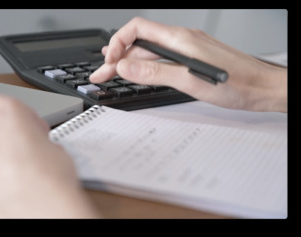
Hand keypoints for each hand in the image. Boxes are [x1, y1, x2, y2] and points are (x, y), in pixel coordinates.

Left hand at [0, 95, 98, 217]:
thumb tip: (37, 151)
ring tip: (13, 174)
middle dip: (1, 136)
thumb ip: (38, 142)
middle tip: (22, 152)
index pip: (12, 108)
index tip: (34, 133)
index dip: (27, 123)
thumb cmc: (47, 181)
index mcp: (3, 109)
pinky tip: (2, 188)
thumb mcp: (57, 149)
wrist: (33, 215)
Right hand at [90, 17, 286, 112]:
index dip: (118, 43)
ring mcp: (186, 48)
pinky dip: (144, 64)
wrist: (264, 87)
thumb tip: (125, 66)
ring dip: (128, 62)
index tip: (109, 62)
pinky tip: (137, 69)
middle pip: (140, 42)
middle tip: (101, 74)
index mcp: (179, 39)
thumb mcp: (188, 81)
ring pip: (149, 51)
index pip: (137, 29)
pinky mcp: (191, 58)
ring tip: (111, 73)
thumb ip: (154, 72)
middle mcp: (181, 39)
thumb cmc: (237, 84)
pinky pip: (161, 57)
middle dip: (117, 57)